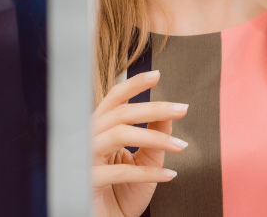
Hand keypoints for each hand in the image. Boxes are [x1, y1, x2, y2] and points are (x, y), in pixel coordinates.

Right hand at [92, 70, 188, 216]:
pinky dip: (148, 173)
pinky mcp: (86, 182)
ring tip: (180, 145)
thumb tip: (169, 112)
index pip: (113, 100)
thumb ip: (155, 135)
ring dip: (154, 137)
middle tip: (183, 109)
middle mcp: (87, 140)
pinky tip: (170, 176)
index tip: (157, 75)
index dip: (133, 85)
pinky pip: (118, 171)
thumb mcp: (147, 160)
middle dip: (154, 108)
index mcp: (100, 131)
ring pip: (118, 134)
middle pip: (119, 113)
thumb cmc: (124, 193)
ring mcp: (83, 160)